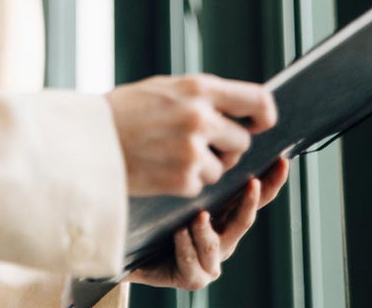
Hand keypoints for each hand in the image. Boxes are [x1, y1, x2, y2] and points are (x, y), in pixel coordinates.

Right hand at [108, 74, 276, 196]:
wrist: (86, 139)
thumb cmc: (122, 111)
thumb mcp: (162, 88)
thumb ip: (200, 96)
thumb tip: (238, 107)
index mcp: (198, 88)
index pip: (258, 100)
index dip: (264, 115)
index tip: (259, 124)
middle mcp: (200, 117)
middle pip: (242, 140)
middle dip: (225, 146)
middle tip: (195, 144)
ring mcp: (193, 150)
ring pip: (223, 166)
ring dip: (203, 166)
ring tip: (169, 154)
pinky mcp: (183, 179)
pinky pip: (201, 184)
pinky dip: (185, 180)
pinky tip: (160, 167)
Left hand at [126, 157, 288, 289]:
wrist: (137, 255)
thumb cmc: (158, 219)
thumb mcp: (178, 193)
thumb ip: (194, 175)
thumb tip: (205, 141)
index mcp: (225, 216)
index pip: (254, 198)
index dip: (271, 183)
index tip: (282, 162)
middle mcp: (224, 239)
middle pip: (244, 221)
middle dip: (249, 202)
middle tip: (252, 184)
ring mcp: (211, 261)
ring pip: (214, 244)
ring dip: (205, 229)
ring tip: (198, 215)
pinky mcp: (194, 278)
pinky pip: (192, 261)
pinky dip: (185, 245)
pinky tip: (179, 233)